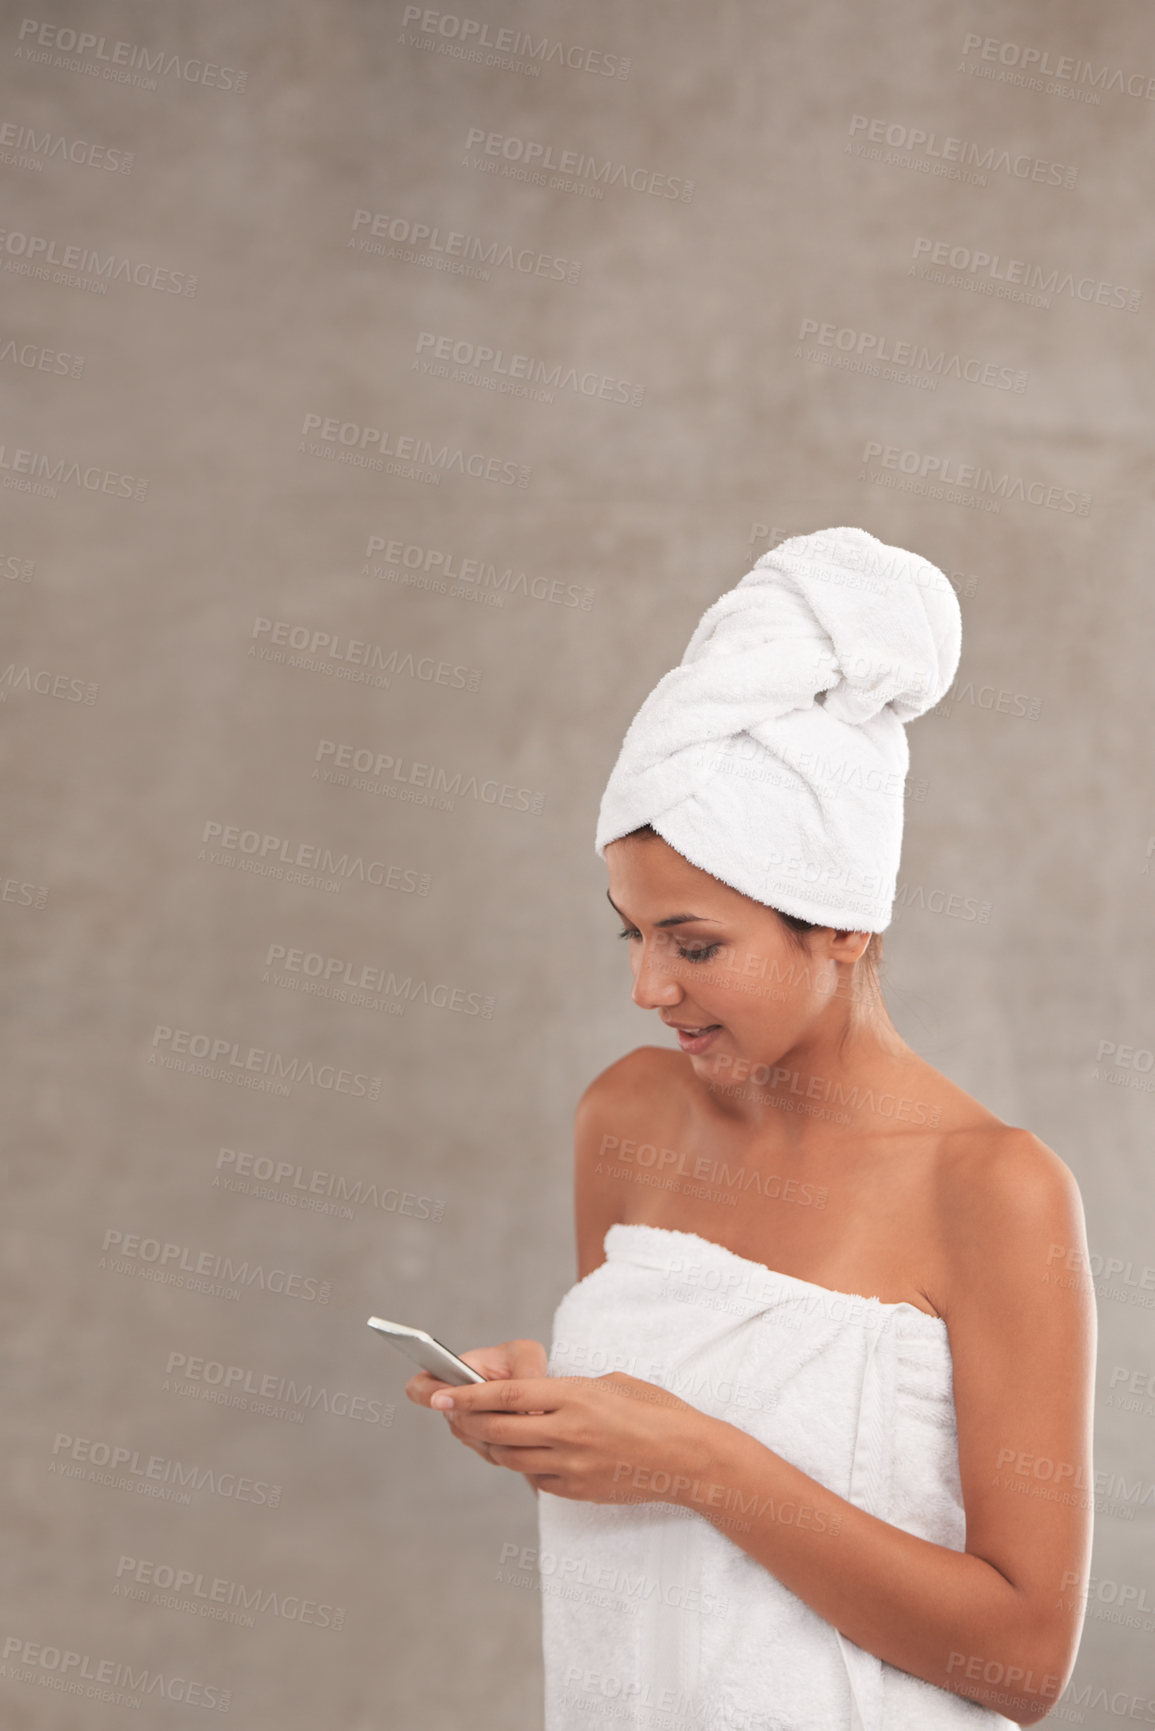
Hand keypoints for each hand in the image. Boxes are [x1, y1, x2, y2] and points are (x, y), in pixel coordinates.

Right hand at [405, 1338, 548, 1494]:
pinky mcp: (484, 1446)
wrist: (538, 1383)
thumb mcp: (528, 1354)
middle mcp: (457, 1403)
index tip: (444, 1398)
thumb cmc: (525, 1361)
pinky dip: (508, 1443)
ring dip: (498, 1431)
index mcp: (456, 1373)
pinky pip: (490, 1453)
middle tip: (508, 1408)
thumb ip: (525, 1373)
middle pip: (453, 1420)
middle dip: (481, 1417)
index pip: (421, 1386)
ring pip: (473, 1439)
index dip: (428, 1393)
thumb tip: (529, 1409)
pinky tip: (523, 1429)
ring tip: (521, 1413)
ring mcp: (468, 1427)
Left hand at [428, 1370, 710, 1504]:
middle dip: (465, 1421)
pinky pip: (534, 1478)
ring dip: (487, 1444)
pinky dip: (519, 1464)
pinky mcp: (577, 1490)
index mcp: (575, 1397)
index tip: (441, 1393)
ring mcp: (571, 1466)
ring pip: (510, 1458)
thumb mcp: (610, 1383)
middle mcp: (567, 1432)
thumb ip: (569, 1390)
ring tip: (474, 1430)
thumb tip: (539, 1398)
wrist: (688, 1458)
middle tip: (446, 1410)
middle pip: (499, 1430)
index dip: (469, 1395)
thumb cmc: (655, 1411)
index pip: (507, 1396)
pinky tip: (515, 1451)